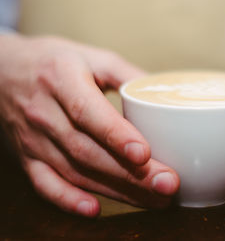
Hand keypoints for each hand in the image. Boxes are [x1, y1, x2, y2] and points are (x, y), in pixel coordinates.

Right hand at [0, 35, 179, 216]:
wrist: (3, 71)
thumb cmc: (55, 62)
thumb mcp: (91, 56)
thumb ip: (127, 73)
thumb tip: (163, 94)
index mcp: (62, 79)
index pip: (87, 112)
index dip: (116, 135)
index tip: (144, 154)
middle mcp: (44, 113)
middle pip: (88, 150)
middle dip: (131, 173)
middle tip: (167, 184)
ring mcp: (33, 139)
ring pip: (75, 172)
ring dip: (116, 190)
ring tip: (154, 199)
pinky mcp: (28, 157)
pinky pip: (45, 184)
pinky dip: (68, 200)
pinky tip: (95, 209)